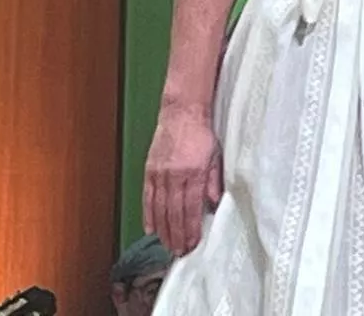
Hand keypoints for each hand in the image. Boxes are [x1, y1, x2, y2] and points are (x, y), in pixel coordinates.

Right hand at [144, 103, 222, 255]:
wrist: (182, 112)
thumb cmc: (202, 133)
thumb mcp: (216, 156)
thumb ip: (214, 181)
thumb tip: (214, 204)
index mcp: (194, 172)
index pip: (191, 208)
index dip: (190, 229)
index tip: (191, 244)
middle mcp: (175, 175)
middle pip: (174, 213)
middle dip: (177, 235)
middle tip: (178, 252)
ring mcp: (160, 173)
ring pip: (159, 209)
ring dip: (163, 230)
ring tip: (167, 245)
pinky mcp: (150, 169)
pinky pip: (148, 197)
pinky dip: (148, 214)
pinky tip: (150, 229)